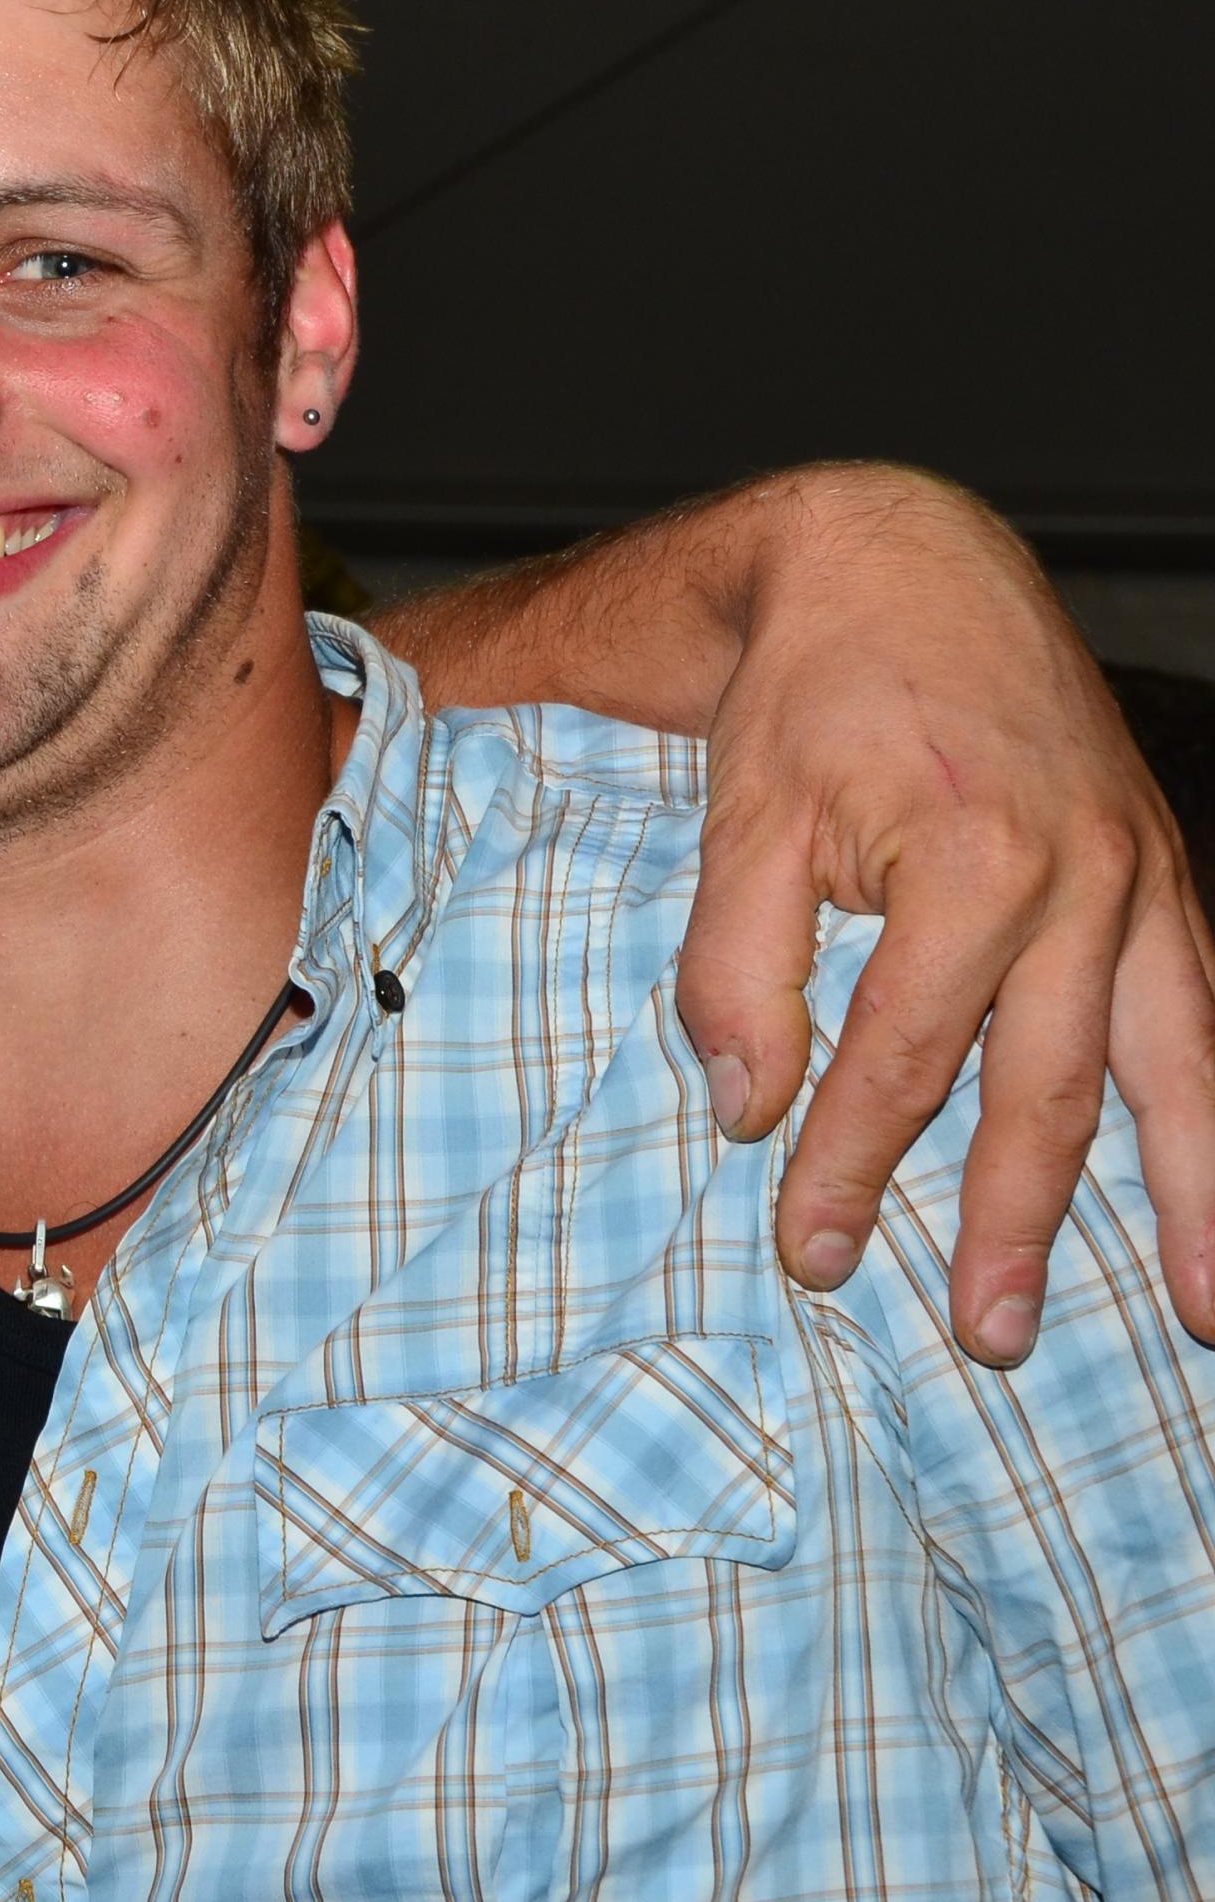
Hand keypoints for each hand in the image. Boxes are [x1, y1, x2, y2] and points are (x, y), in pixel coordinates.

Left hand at [673, 472, 1214, 1359]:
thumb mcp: (739, 816)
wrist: (905, 563)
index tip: (812, 1254)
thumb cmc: (814, 693)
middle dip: (1016, 1224)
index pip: (905, 1057)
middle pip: (1048, 1089)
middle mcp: (1086, 878)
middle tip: (987, 1338)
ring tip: (1196, 1318)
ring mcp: (1145, 878)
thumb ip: (734, 967)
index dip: (853, 1165)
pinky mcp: (1168, 875)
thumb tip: (747, 1110)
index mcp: (971, 863)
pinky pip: (1205, 1017)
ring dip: (1187, 1202)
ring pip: (1170, 1069)